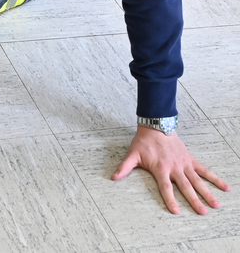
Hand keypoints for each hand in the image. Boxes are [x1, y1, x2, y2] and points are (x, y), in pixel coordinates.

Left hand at [112, 126, 229, 213]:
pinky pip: (204, 170)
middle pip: (186, 187)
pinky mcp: (190, 160)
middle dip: (194, 200)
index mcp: (160, 168)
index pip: (166, 187)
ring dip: (207, 193)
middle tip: (203, 212)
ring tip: (216, 205)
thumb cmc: (144, 142)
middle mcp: (174, 168)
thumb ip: (125, 167)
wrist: (156, 126)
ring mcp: (184, 164)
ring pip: (197, 181)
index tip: (176, 211)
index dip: (170, 199)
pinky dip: (215, 178)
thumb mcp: (132, 154)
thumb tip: (114, 177)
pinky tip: (225, 187)